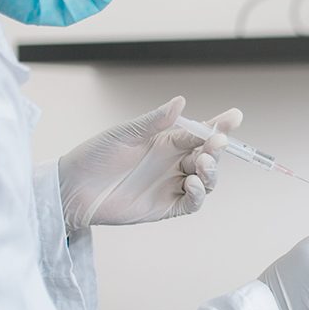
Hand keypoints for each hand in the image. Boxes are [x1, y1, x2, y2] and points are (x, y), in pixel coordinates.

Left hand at [58, 96, 241, 230]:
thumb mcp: (124, 134)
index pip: (199, 132)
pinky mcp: (166, 207)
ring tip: (202, 164)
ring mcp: (171, 185)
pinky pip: (191, 202)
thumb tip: (180, 102)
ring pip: (205, 179)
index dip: (219, 125)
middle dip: (216, 149)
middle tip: (216, 142)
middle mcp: (173, 163)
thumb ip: (154, 122)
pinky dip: (197, 194)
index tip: (235, 116)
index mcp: (166, 141)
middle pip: (208, 156)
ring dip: (211, 171)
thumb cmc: (95, 156)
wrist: (73, 188)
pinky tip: (191, 183)